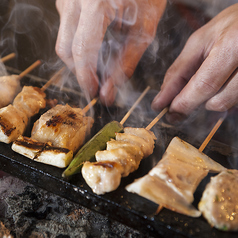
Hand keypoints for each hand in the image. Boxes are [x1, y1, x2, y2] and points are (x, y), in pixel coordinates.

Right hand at [55, 0, 165, 104]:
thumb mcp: (143, 29)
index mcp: (96, 2)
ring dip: (79, 59)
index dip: (85, 77)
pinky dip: (78, 45)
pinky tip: (95, 47)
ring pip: (63, 41)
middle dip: (79, 71)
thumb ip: (125, 62)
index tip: (93, 92)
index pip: (81, 50)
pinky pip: (66, 30)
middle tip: (96, 83)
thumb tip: (108, 92)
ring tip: (99, 65)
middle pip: (65, 49)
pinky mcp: (67, 0)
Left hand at [151, 4, 237, 122]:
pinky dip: (221, 95)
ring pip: (225, 104)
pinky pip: (234, 101)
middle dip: (193, 103)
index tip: (167, 112)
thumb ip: (179, 71)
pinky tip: (221, 81)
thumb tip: (162, 98)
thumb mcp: (199, 42)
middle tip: (179, 101)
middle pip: (217, 101)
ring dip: (210, 98)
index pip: (204, 85)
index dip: (183, 103)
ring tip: (209, 78)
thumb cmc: (228, 27)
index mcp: (232, 47)